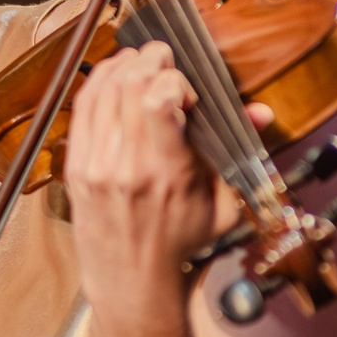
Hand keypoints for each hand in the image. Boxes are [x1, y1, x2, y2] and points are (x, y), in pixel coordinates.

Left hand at [62, 41, 234, 332]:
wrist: (131, 279)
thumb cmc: (179, 243)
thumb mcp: (222, 205)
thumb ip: (238, 153)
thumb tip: (260, 112)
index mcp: (167, 173)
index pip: (160, 100)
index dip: (175, 80)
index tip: (187, 88)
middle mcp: (126, 166)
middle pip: (131, 86)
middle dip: (150, 60)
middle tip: (164, 57)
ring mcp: (96, 165)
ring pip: (103, 91)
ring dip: (124, 65)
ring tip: (140, 60)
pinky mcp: (76, 166)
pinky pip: (82, 109)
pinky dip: (97, 83)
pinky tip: (112, 74)